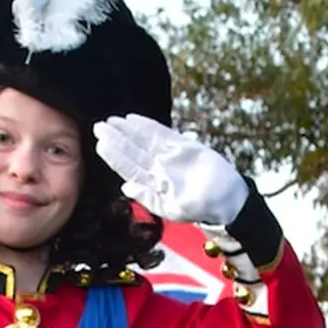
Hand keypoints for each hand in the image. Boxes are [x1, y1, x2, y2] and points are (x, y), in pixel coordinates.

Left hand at [93, 114, 248, 224]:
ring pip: (144, 140)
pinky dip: (148, 126)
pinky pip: (162, 133)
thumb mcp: (172, 208)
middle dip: (116, 139)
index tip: (101, 144)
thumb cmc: (201, 208)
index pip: (129, 167)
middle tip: (99, 126)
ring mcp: (170, 156)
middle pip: (133, 151)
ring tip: (112, 121)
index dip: (115, 156)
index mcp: (153, 184)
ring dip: (128, 131)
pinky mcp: (184, 146)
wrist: (228, 199)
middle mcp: (158, 169)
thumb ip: (149, 198)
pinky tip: (133, 119)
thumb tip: (126, 187)